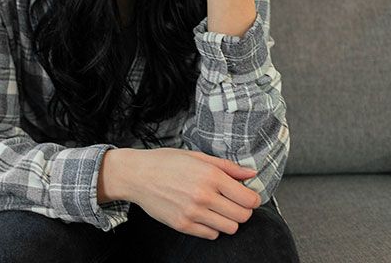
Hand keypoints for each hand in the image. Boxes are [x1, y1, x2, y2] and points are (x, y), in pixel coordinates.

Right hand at [127, 148, 261, 239]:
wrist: (137, 175)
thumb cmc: (166, 162)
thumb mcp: (197, 156)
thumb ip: (227, 166)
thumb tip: (251, 173)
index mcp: (210, 175)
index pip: (248, 198)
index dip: (252, 198)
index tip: (248, 195)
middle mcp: (204, 195)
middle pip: (242, 216)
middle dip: (242, 209)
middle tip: (233, 201)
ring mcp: (193, 213)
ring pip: (230, 228)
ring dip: (229, 219)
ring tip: (218, 207)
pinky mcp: (183, 225)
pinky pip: (212, 235)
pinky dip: (213, 227)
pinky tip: (204, 214)